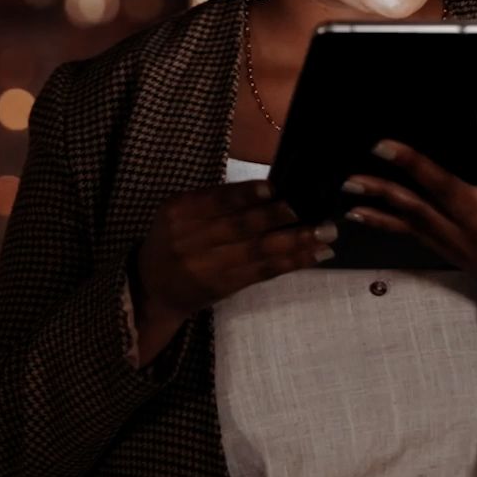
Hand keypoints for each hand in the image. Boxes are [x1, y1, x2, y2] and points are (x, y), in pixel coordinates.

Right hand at [132, 180, 337, 327]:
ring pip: (257, 251)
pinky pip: (262, 272)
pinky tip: (313, 255)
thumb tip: (266, 189)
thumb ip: (212, 201)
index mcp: (179, 211)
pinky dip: (290, 262)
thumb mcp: (178, 213)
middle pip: (240, 226)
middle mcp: (191, 239)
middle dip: (278, 217)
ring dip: (295, 242)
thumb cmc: (172, 240)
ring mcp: (208, 266)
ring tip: (324, 233)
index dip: (246, 195)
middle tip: (310, 209)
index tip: (274, 189)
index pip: (217, 200)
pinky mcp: (224, 287)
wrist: (152, 287)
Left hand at [340, 108, 476, 333]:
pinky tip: (355, 211)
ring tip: (350, 180)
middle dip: (411, 166)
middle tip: (382, 145)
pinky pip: (408, 233)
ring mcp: (459, 237)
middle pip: (441, 190)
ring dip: (380, 195)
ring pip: (414, 213)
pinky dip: (381, 222)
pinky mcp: (445, 247)